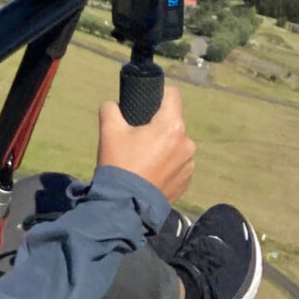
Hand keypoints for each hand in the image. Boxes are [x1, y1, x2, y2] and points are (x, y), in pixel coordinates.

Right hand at [97, 86, 194, 202]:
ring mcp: (189, 165)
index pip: (173, 95)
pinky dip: (166, 163)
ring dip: (163, 144)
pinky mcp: (187, 182)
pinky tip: (150, 171)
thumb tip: (115, 106)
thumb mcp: (109, 129)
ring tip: (143, 157)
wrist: (126, 204)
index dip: (158, 93)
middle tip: (136, 135)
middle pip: (172, 122)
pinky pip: (177, 163)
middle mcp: (187, 143)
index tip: (145, 101)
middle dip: (157, 124)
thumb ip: (111, 108)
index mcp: (172, 126)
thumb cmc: (120, 162)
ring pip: (175, 143)